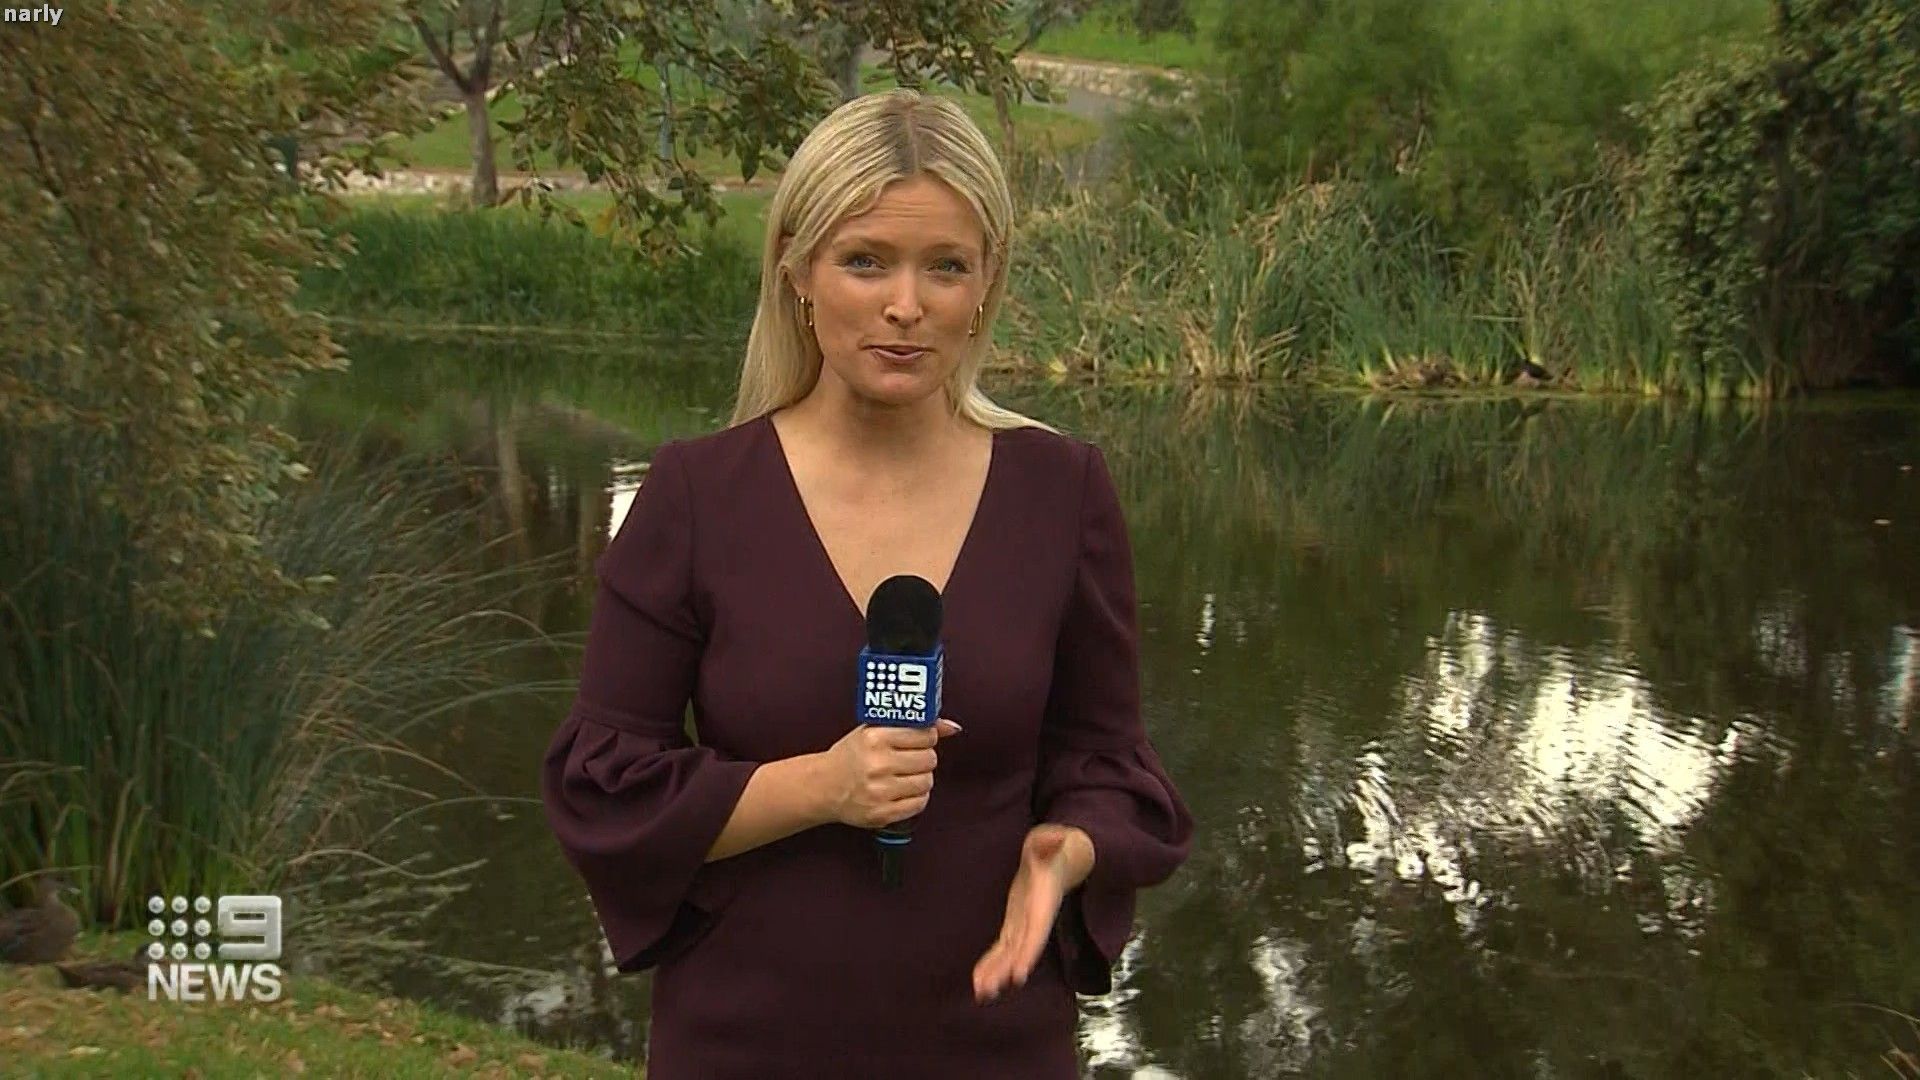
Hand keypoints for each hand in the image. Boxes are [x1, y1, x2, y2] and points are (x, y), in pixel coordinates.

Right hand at [815, 718, 961, 828]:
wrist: (823, 787)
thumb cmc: (851, 756)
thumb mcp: (874, 731)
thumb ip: (913, 726)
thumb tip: (952, 727)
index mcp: (875, 738)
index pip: (925, 734)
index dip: (926, 737)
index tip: (919, 740)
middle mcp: (877, 764)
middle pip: (929, 759)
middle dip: (923, 758)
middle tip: (909, 759)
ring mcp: (879, 791)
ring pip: (927, 782)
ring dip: (920, 778)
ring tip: (904, 776)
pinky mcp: (881, 813)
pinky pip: (919, 804)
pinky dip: (916, 797)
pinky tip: (902, 791)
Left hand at [972, 823, 1094, 1003]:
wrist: (1063, 857)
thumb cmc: (1058, 846)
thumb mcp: (1054, 837)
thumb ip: (1051, 840)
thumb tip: (1053, 838)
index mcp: (1044, 899)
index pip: (1037, 930)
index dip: (1028, 952)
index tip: (1019, 974)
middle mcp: (1035, 917)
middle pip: (1021, 948)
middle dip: (1005, 970)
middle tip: (989, 991)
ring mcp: (1025, 922)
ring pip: (1010, 953)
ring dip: (995, 973)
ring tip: (981, 994)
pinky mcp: (1015, 923)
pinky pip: (1002, 948)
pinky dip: (991, 964)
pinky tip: (979, 982)